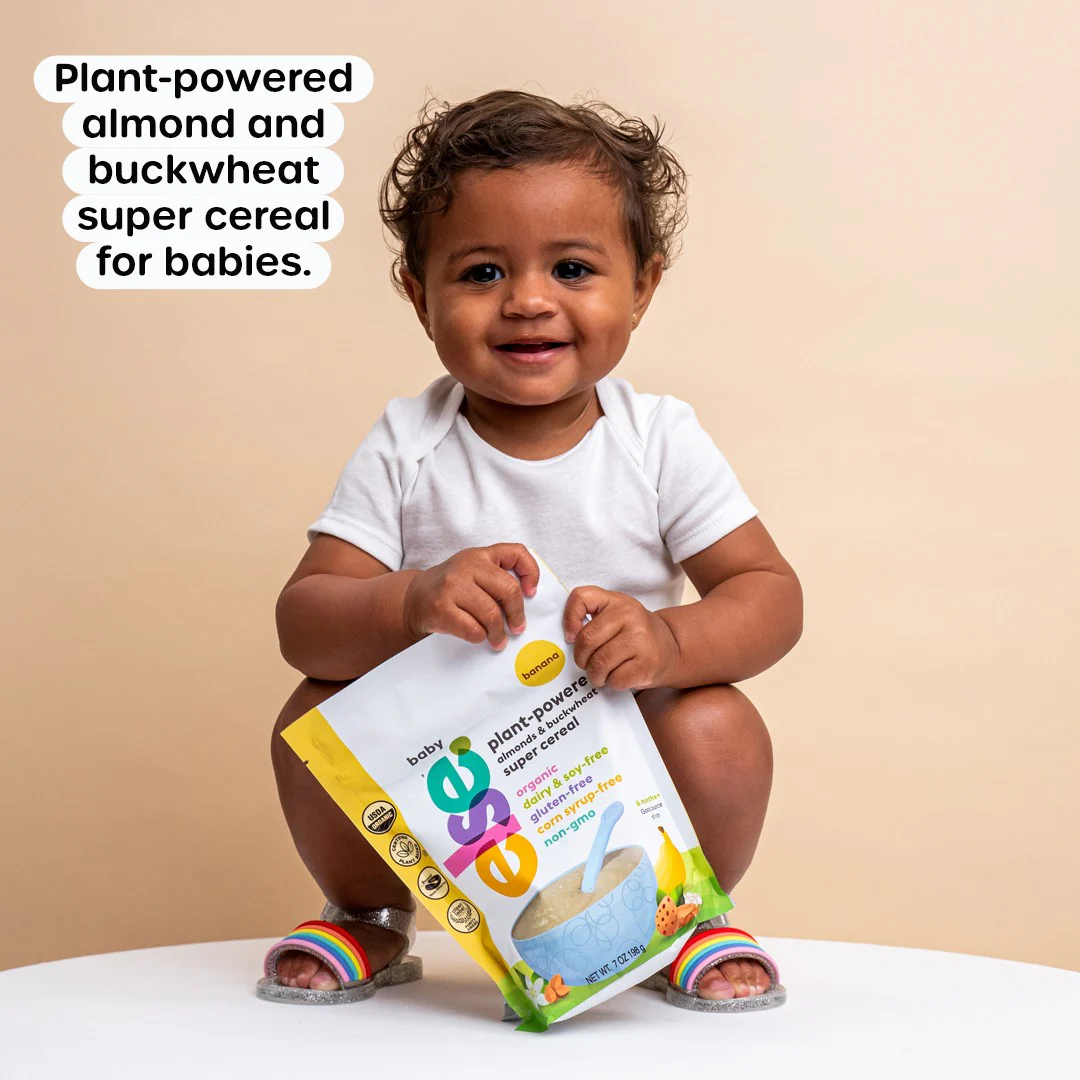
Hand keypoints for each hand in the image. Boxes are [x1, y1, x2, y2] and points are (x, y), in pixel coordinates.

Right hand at [403, 544, 539, 650]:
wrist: (413, 598)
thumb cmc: (450, 588)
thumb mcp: (473, 571)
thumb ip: (497, 577)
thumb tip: (526, 601)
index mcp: (480, 555)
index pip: (516, 553)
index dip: (531, 572)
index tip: (531, 592)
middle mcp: (467, 567)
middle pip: (508, 590)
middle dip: (517, 614)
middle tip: (518, 627)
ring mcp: (452, 587)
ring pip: (491, 614)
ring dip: (498, 632)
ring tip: (498, 639)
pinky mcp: (442, 609)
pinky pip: (474, 630)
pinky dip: (480, 637)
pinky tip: (479, 636)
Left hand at [562, 586, 680, 690]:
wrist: (672, 648)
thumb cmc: (634, 633)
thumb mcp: (615, 615)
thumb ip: (591, 618)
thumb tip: (569, 638)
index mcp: (616, 601)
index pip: (582, 597)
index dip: (569, 618)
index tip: (571, 636)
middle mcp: (630, 616)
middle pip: (587, 640)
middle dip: (581, 659)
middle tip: (586, 663)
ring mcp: (641, 640)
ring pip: (599, 663)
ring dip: (595, 675)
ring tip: (601, 674)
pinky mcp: (648, 663)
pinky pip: (615, 679)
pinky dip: (611, 683)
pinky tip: (617, 677)